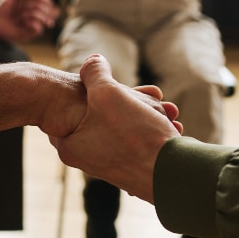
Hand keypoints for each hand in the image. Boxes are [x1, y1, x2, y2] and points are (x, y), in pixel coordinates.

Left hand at [0, 0, 59, 41]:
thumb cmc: (1, 9)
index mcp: (31, 3)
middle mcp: (34, 13)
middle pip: (46, 6)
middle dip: (34, 5)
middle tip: (21, 7)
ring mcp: (33, 23)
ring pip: (43, 17)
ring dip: (31, 13)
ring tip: (20, 16)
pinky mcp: (31, 33)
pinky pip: (39, 28)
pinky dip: (32, 23)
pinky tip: (23, 23)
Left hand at [49, 55, 181, 202]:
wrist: (173, 176)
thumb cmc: (136, 136)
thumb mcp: (107, 93)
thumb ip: (94, 73)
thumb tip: (92, 60)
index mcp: (70, 146)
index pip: (65, 111)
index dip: (83, 90)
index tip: (103, 85)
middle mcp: (86, 159)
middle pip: (100, 114)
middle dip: (127, 100)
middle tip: (151, 94)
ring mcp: (110, 165)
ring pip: (124, 124)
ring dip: (145, 112)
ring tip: (167, 110)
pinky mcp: (131, 169)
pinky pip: (137, 139)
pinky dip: (151, 128)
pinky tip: (168, 125)